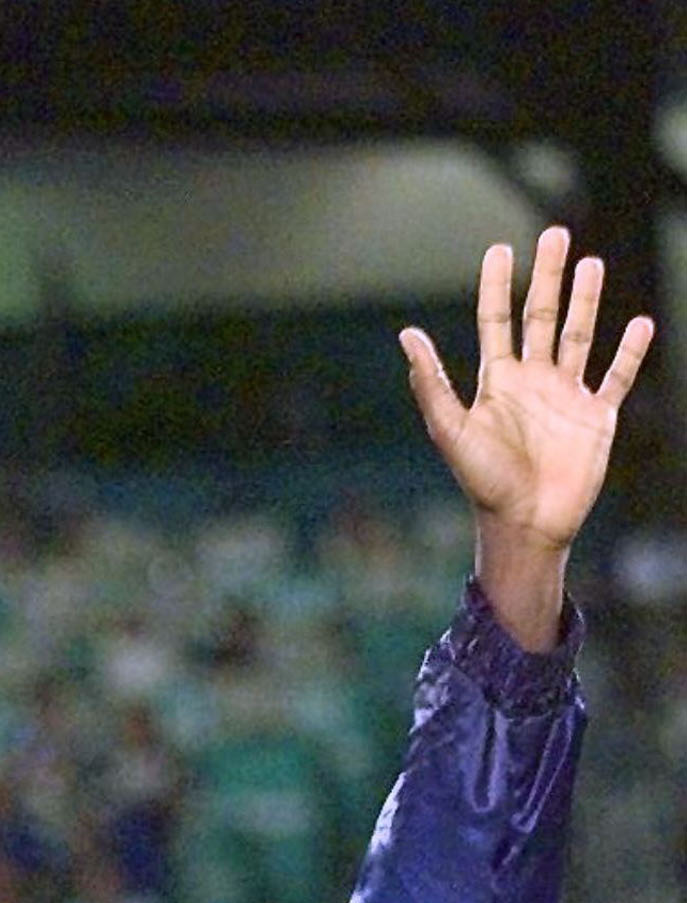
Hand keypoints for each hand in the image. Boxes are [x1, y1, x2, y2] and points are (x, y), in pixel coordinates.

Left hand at [399, 225, 652, 649]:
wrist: (525, 525)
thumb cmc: (484, 483)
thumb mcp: (451, 430)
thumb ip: (432, 383)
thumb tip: (407, 335)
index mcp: (498, 383)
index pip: (496, 321)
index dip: (496, 286)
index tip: (500, 249)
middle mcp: (533, 383)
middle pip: (541, 316)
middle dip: (549, 276)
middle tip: (556, 233)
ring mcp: (567, 398)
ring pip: (579, 336)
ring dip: (586, 301)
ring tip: (591, 263)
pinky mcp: (597, 419)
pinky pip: (616, 378)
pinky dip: (629, 352)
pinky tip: (639, 323)